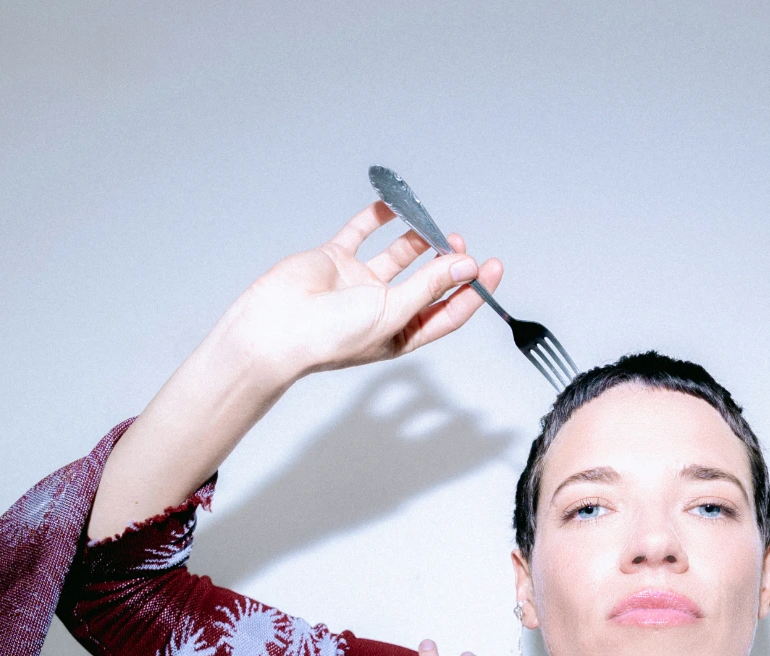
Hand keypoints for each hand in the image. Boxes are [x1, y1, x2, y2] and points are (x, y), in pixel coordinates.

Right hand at [223, 200, 504, 381]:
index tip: (492, 268)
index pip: (446, 313)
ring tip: (434, 227)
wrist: (276, 328)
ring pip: (396, 256)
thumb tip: (464, 266)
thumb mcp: (392, 313)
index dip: (472, 292)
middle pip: (426, 282)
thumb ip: (428, 286)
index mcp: (399, 334)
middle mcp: (381, 309)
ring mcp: (358, 284)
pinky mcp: (335, 260)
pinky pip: (360, 234)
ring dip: (417, 239)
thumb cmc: (331, 337)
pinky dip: (376, 218)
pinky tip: (394, 204)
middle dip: (446, 263)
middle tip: (458, 243)